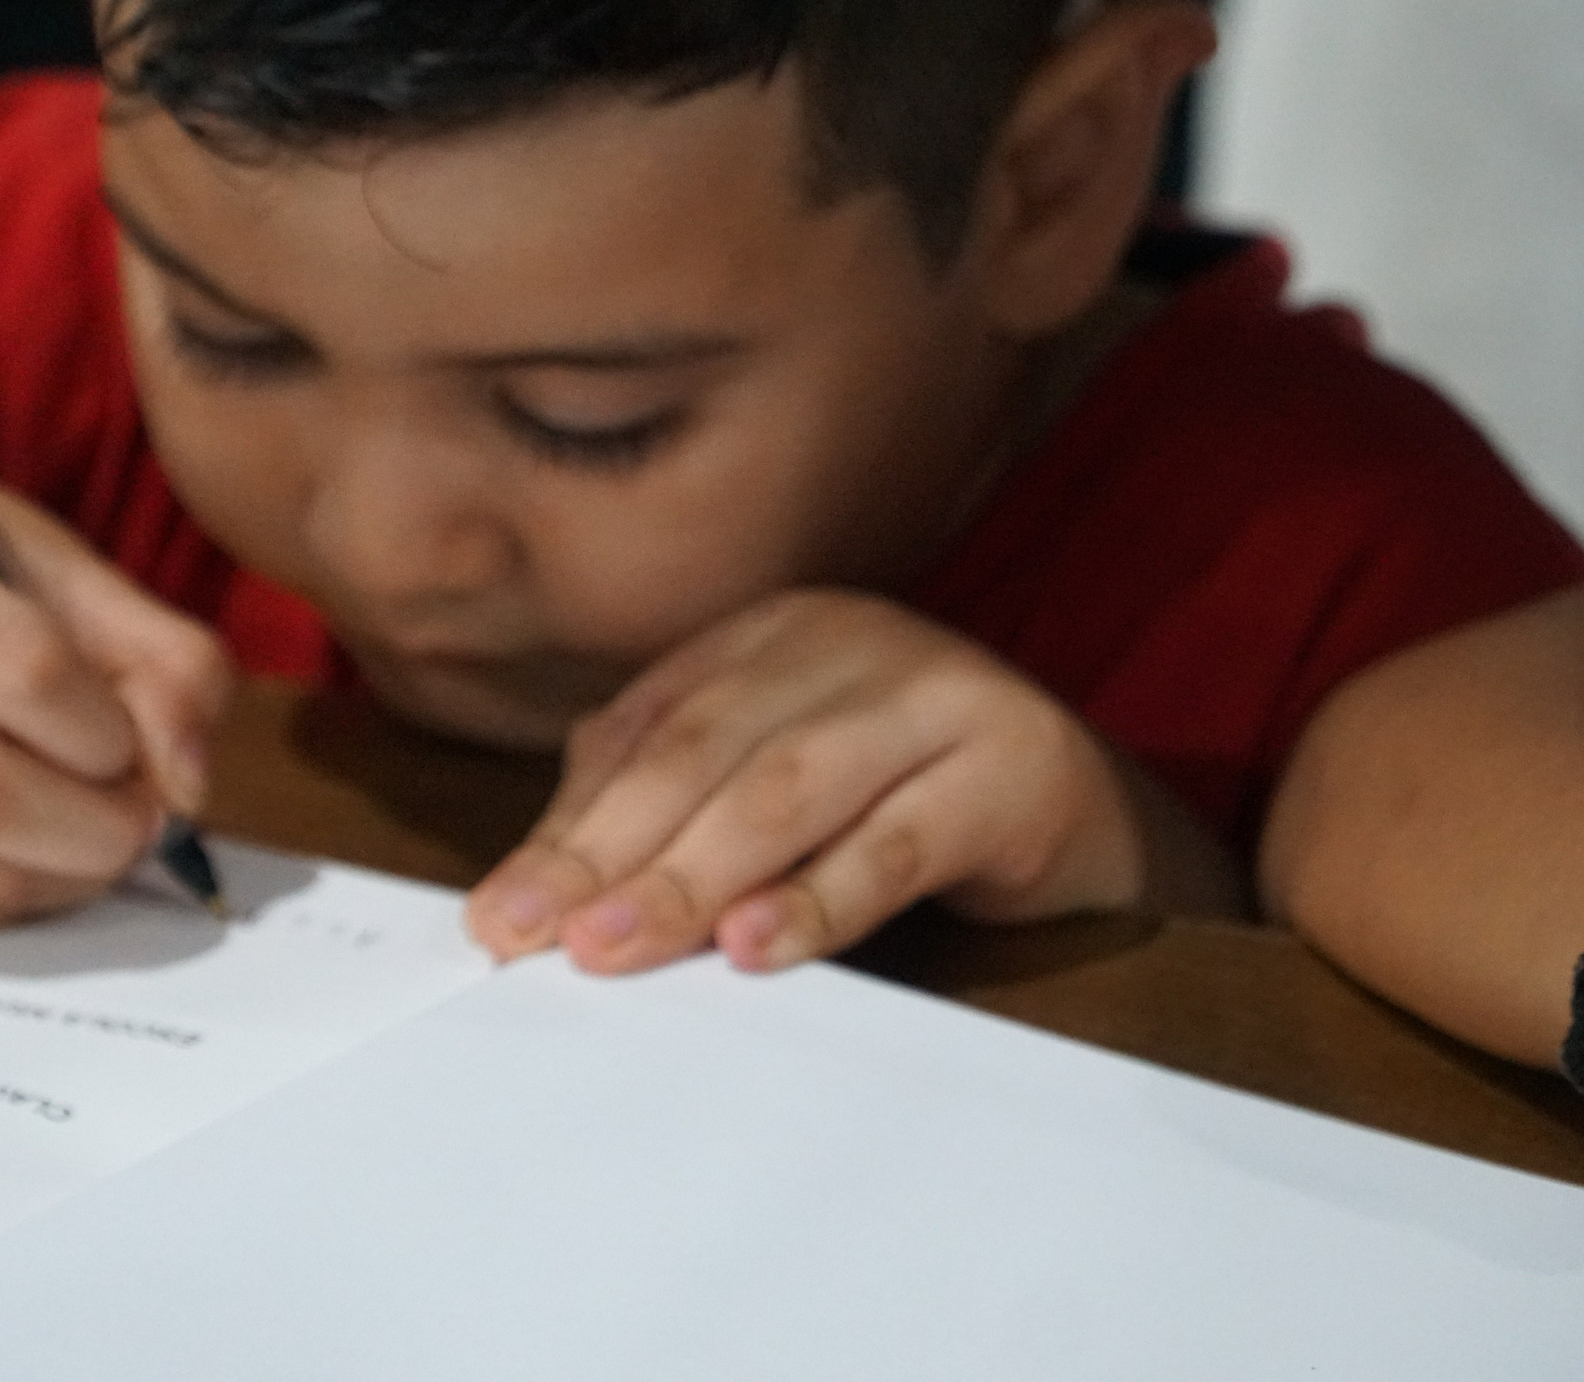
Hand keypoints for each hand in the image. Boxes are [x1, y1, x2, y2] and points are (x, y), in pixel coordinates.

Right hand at [0, 486, 230, 928]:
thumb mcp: (84, 588)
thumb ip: (169, 665)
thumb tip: (188, 785)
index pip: (25, 672)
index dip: (107, 727)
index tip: (126, 738)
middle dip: (99, 825)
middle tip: (140, 814)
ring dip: (71, 872)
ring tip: (92, 827)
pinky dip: (25, 900)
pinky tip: (35, 852)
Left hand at [465, 590, 1143, 973]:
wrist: (1084, 823)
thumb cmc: (903, 809)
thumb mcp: (779, 797)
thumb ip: (672, 813)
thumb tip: (542, 890)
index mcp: (772, 636)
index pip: (645, 729)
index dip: (567, 825)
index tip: (498, 916)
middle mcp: (848, 641)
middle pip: (702, 751)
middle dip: (608, 853)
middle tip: (536, 940)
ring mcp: (937, 692)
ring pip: (788, 788)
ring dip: (692, 877)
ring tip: (617, 947)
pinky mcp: (1015, 765)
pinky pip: (900, 841)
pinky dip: (821, 897)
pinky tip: (758, 946)